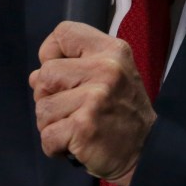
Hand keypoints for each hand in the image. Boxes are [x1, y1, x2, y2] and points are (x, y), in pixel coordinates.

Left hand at [29, 21, 155, 185]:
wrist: (150, 152)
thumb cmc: (123, 112)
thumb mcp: (109, 76)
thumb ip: (73, 67)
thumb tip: (35, 77)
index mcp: (112, 50)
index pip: (64, 32)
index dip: (52, 52)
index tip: (62, 73)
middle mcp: (106, 69)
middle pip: (45, 74)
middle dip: (48, 97)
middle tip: (71, 110)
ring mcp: (95, 98)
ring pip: (42, 107)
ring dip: (51, 125)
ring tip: (75, 128)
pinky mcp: (84, 127)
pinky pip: (47, 135)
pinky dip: (54, 146)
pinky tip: (74, 144)